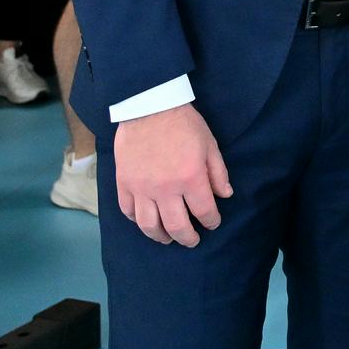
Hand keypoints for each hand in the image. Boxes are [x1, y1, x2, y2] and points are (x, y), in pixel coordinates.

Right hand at [112, 103, 232, 246]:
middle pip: (176, 225)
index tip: (213, 224)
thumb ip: (218, 173)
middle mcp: (165, 189)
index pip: (204, 211)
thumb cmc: (185, 124)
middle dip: (186, 237)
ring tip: (167, 239)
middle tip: (192, 241)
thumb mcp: (210, 145)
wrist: (150, 107)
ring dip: (160, 236)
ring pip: (148, 225)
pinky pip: (128, 210)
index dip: (211, 221)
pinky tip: (145, 221)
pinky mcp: (124, 183)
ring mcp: (142, 188)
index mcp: (191, 178)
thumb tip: (225, 195)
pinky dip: (136, 220)